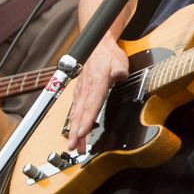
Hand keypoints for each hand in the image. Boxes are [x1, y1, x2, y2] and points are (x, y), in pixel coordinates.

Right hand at [66, 37, 128, 153]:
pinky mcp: (80, 93)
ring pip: (76, 114)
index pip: (91, 105)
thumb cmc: (109, 55)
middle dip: (76, 132)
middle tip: (74, 147)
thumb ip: (119, 68)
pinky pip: (75, 110)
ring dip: (74, 131)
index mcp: (96, 84)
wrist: (98, 46)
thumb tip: (120, 74)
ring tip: (73, 145)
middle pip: (80, 114)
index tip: (82, 132)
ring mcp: (81, 92)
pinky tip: (73, 132)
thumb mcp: (119, 60)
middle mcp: (86, 90)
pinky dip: (73, 122)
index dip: (86, 120)